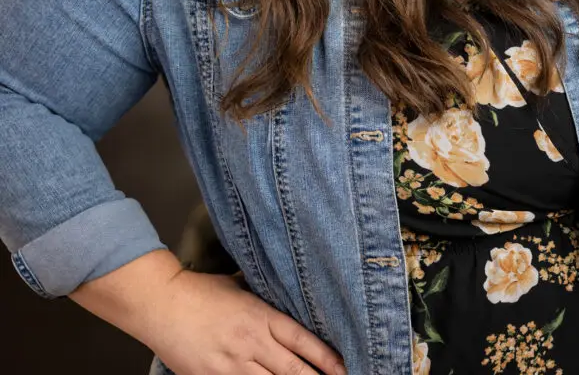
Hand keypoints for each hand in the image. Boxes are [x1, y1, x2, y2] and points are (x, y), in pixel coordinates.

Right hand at [146, 269, 346, 374]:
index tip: (344, 368)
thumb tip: (283, 293)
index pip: (302, 340)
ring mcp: (231, 366)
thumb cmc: (199, 291)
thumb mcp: (238, 286)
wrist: (161, 304)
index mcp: (260, 316)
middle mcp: (250, 343)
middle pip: (293, 370)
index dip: (326, 358)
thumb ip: (262, 296)